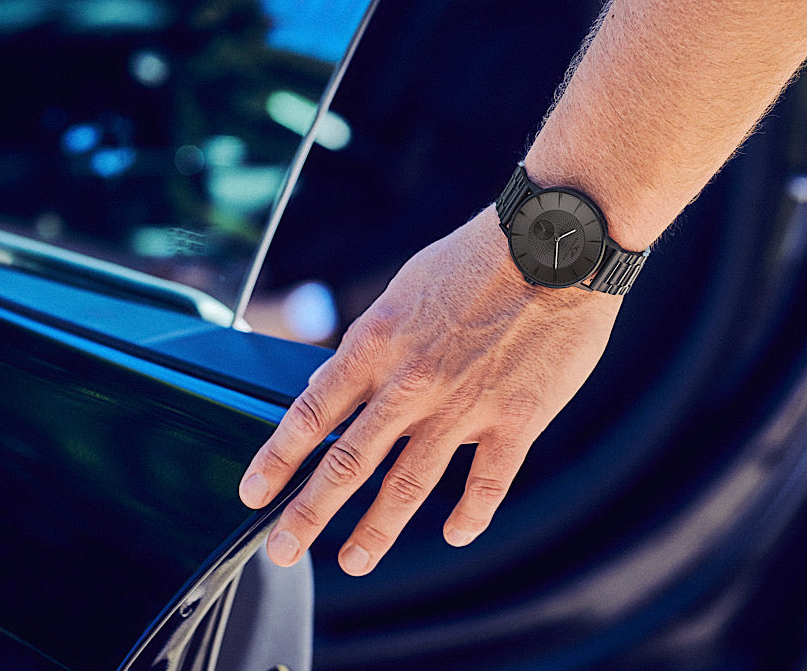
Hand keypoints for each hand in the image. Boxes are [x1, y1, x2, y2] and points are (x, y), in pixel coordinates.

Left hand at [238, 207, 621, 575]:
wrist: (552, 246)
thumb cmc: (479, 256)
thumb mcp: (406, 287)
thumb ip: (372, 341)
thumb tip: (332, 379)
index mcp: (379, 344)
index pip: (312, 413)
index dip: (277, 459)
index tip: (255, 491)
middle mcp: (412, 384)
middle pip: (346, 464)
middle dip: (307, 514)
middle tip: (281, 548)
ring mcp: (463, 408)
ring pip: (407, 488)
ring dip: (374, 532)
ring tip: (353, 559)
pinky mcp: (515, 421)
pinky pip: (485, 485)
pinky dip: (469, 516)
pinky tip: (457, 532)